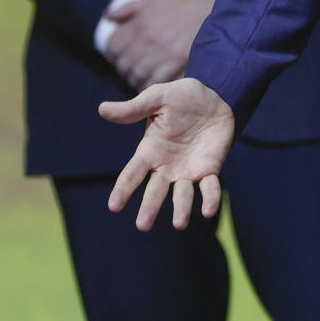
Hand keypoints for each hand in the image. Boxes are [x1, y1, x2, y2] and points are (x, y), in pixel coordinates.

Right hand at [99, 78, 234, 230]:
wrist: (217, 95)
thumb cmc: (183, 96)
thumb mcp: (158, 98)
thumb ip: (134, 109)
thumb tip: (102, 109)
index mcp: (150, 151)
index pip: (132, 174)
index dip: (123, 190)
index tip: (114, 206)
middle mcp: (166, 166)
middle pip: (155, 191)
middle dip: (149, 208)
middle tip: (143, 225)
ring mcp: (188, 170)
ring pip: (182, 194)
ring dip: (181, 209)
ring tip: (179, 224)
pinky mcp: (210, 169)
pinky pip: (210, 187)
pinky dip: (210, 199)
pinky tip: (208, 211)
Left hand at [104, 0, 217, 89]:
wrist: (208, 4)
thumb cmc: (179, 2)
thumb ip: (126, 9)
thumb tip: (107, 17)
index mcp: (138, 25)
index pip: (113, 48)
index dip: (112, 54)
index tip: (117, 55)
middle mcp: (148, 41)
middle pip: (124, 65)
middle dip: (123, 68)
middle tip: (129, 67)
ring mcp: (163, 53)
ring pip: (138, 76)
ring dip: (135, 78)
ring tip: (139, 75)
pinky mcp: (178, 63)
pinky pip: (157, 81)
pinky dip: (151, 84)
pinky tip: (152, 80)